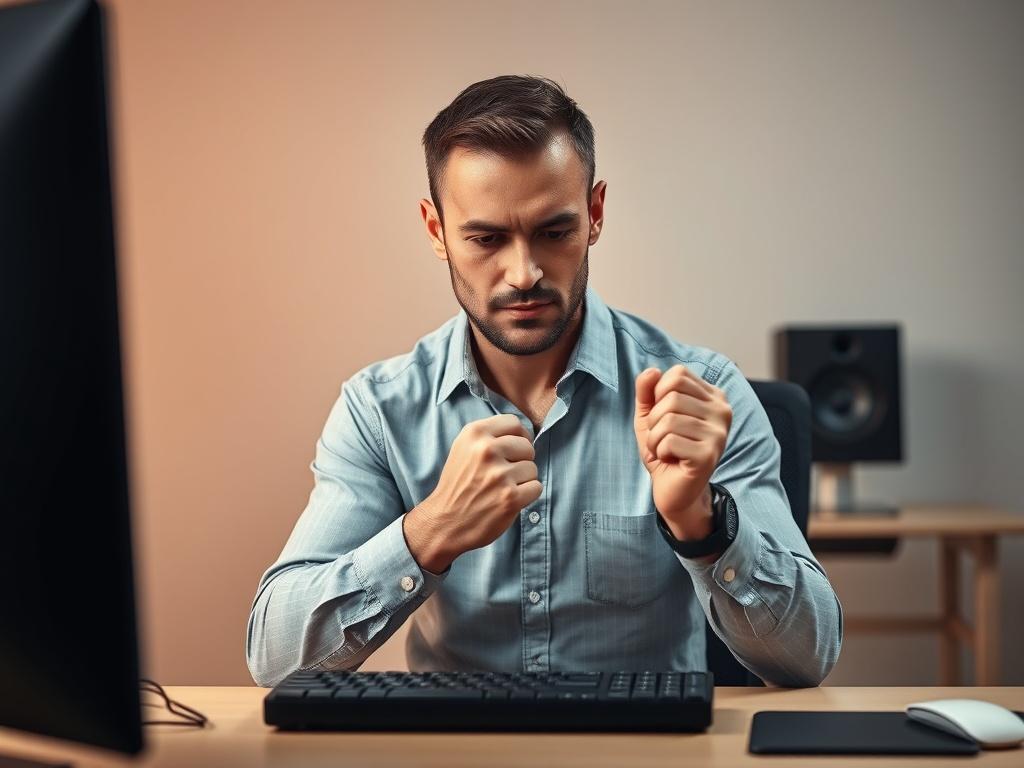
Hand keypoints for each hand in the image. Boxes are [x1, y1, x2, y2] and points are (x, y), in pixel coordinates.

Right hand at [404, 414, 541, 571]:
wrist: (445, 521)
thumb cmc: (458, 484)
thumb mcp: (463, 448)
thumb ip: (489, 435)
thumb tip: (523, 433)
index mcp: (474, 433)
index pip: (514, 423)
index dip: (518, 436)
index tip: (512, 449)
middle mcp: (486, 450)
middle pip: (527, 446)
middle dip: (520, 460)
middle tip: (503, 474)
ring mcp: (499, 475)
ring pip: (533, 468)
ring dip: (522, 480)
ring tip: (502, 488)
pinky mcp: (510, 497)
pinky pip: (536, 487)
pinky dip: (527, 495)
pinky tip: (508, 500)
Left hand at [633, 364, 731, 538]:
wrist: (673, 489)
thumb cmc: (664, 448)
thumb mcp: (649, 415)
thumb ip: (647, 391)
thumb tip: (652, 371)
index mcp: (713, 396)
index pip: (678, 374)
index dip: (659, 393)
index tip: (663, 415)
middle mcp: (722, 411)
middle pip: (672, 395)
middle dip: (655, 419)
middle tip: (664, 437)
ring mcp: (719, 433)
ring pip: (669, 418)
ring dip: (656, 438)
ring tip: (666, 449)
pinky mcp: (709, 454)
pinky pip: (670, 440)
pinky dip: (661, 451)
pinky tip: (672, 460)